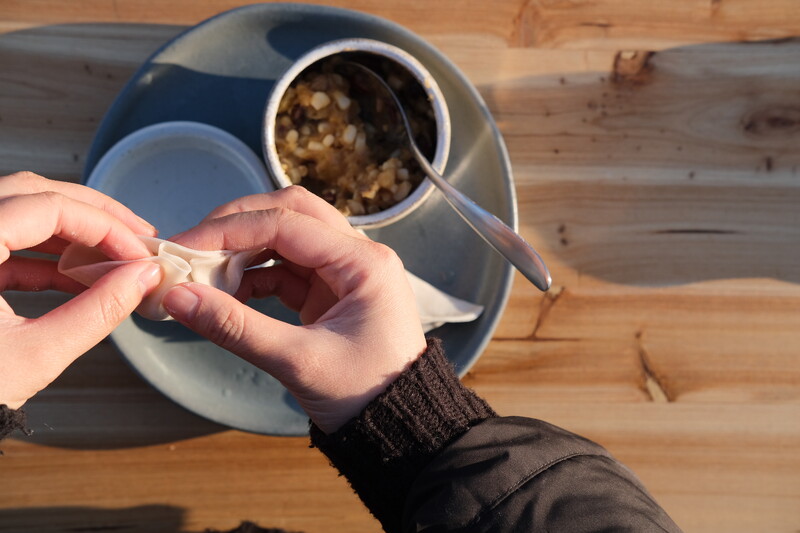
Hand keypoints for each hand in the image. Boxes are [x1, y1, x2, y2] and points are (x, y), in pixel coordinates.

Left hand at [0, 172, 162, 408]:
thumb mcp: (37, 354)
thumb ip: (98, 310)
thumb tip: (141, 278)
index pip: (49, 207)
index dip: (104, 226)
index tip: (137, 253)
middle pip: (32, 193)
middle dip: (91, 212)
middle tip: (135, 233)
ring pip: (19, 212)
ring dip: (70, 231)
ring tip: (112, 255)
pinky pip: (4, 243)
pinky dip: (45, 256)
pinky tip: (78, 277)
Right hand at [164, 186, 426, 432]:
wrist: (398, 428)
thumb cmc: (364, 395)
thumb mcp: (299, 362)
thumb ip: (236, 327)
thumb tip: (177, 298)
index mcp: (364, 262)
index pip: (287, 222)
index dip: (230, 229)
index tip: (184, 245)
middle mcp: (358, 256)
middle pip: (291, 213)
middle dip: (238, 225)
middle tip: (193, 245)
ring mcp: (345, 273)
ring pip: (287, 239)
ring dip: (244, 251)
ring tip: (202, 273)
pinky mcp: (331, 293)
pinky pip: (286, 270)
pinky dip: (254, 276)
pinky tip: (225, 293)